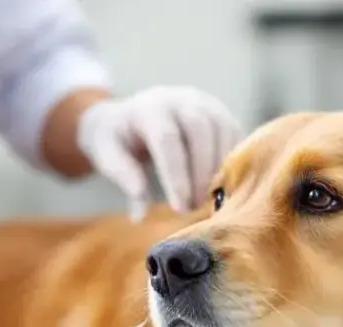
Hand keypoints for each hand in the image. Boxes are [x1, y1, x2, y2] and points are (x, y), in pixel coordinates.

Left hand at [76, 86, 241, 219]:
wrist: (129, 116)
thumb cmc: (117, 140)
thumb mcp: (106, 154)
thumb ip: (122, 177)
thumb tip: (140, 212)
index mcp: (149, 107)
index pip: (167, 139)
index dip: (176, 176)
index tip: (179, 207)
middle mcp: (180, 98)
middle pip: (199, 130)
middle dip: (200, 173)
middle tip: (195, 206)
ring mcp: (205, 103)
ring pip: (222, 131)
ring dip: (219, 170)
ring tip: (207, 200)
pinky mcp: (222, 115)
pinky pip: (236, 136)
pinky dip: (233, 164)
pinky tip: (221, 187)